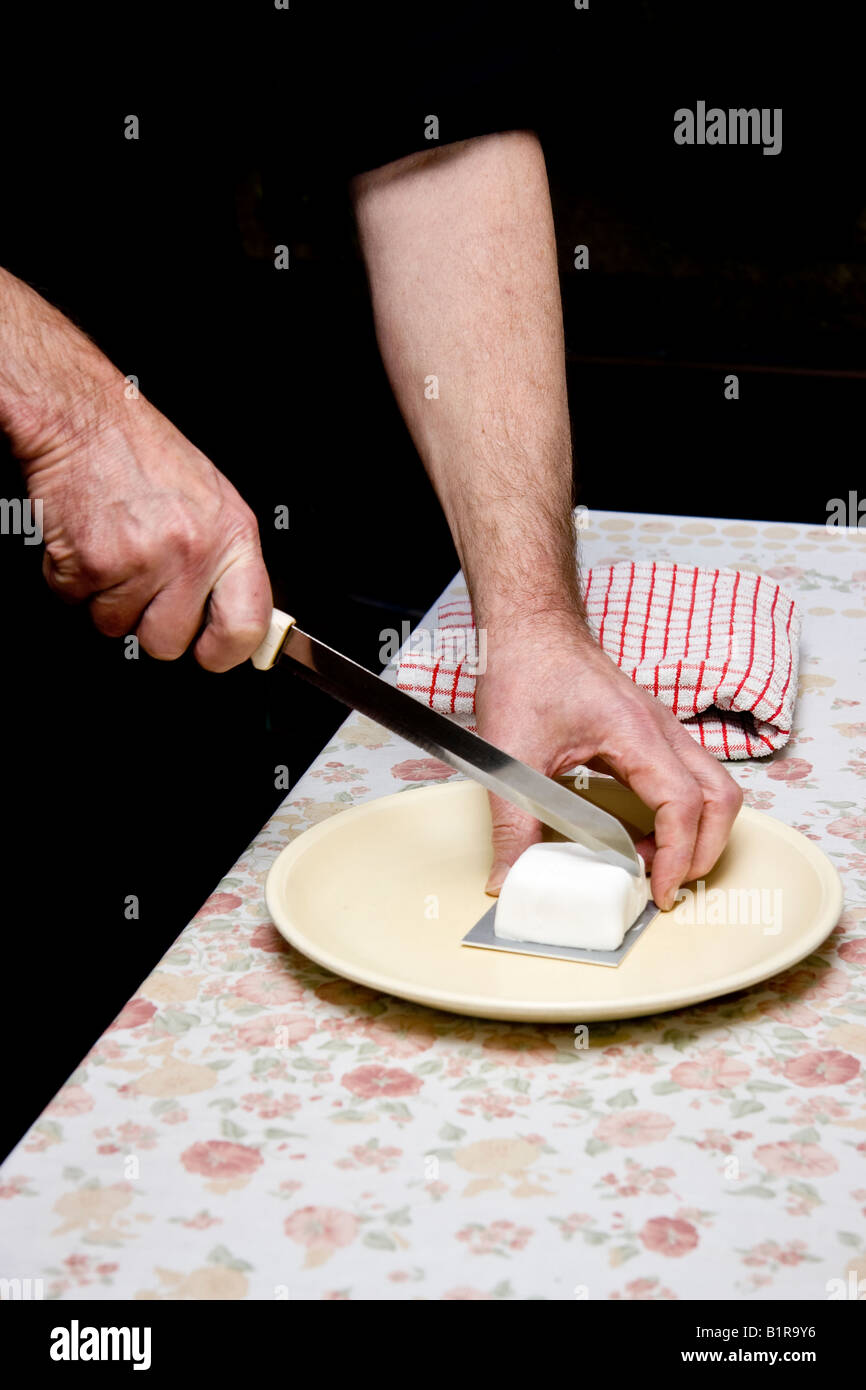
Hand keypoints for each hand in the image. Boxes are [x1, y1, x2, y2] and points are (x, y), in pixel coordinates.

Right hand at [16, 378, 271, 670]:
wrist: (85, 419)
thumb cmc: (146, 456)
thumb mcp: (214, 503)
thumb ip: (227, 564)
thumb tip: (238, 620)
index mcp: (233, 537)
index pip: (247, 627)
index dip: (224, 652)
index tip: (210, 652)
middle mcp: (193, 551)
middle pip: (168, 643)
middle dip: (147, 623)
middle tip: (143, 582)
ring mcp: (142, 560)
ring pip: (115, 627)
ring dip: (106, 597)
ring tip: (115, 548)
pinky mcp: (92, 562)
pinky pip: (75, 602)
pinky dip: (71, 578)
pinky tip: (89, 539)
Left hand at [475, 613, 742, 909]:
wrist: (527, 626)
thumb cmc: (524, 669)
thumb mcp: (510, 754)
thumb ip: (512, 825)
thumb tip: (510, 879)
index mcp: (635, 731)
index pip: (685, 804)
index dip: (680, 856)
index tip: (659, 892)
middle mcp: (660, 728)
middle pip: (721, 798)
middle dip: (705, 850)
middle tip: (668, 887)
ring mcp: (659, 727)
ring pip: (712, 785)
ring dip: (698, 831)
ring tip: (656, 864)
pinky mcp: (648, 731)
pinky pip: (688, 775)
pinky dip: (680, 812)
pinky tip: (641, 833)